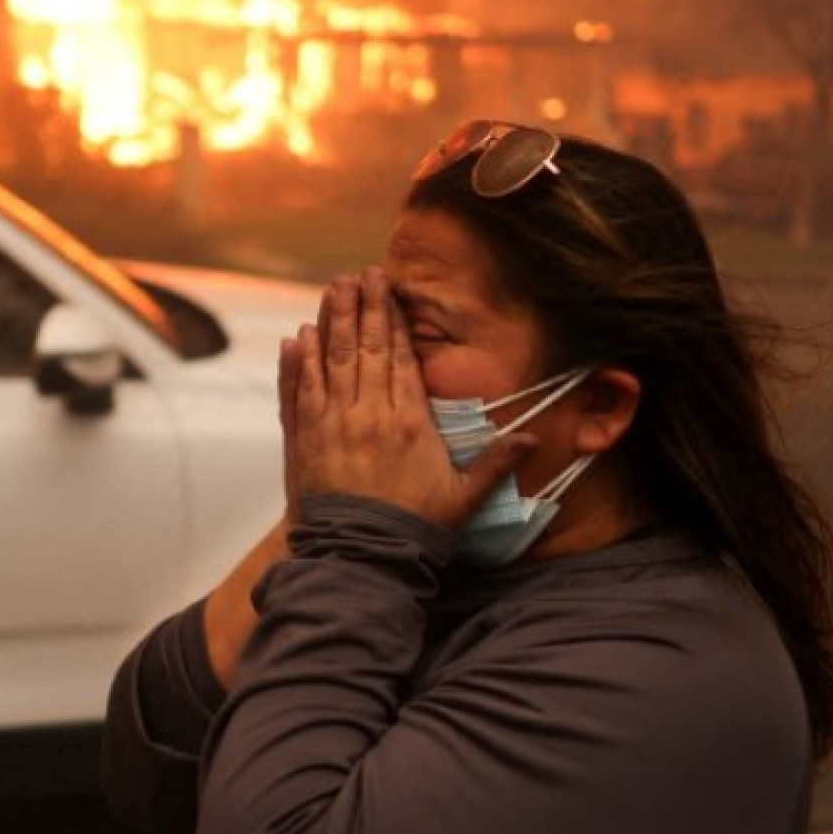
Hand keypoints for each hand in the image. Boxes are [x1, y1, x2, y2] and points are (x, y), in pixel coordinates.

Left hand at [278, 268, 531, 530]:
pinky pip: (298, 393)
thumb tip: (537, 437)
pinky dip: (296, 364)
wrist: (360, 559)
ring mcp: (331, 425)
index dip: (394, 321)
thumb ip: (496, 463)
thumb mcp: (463, 498)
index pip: (400, 358)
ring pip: (329, 362)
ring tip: (332, 290)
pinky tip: (296, 338)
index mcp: (409, 422)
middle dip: (363, 307)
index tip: (390, 290)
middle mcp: (367, 415)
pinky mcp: (303, 442)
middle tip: (361, 273)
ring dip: (330, 322)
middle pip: (365, 349)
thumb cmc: (415, 530)